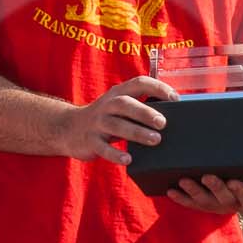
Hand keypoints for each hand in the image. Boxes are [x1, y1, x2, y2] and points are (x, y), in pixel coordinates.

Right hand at [55, 75, 175, 164]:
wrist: (67, 128)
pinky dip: (115, 154)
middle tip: (163, 123)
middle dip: (145, 112)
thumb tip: (173, 113)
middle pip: (125, 104)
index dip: (158, 87)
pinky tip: (128, 159)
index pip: (138, 83)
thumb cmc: (104, 118)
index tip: (175, 98)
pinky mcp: (90, 141)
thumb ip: (139, 106)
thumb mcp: (118, 106)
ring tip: (155, 140)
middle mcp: (107, 105)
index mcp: (117, 93)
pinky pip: (103, 148)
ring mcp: (97, 123)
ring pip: (117, 125)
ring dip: (137, 132)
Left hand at [166, 174, 242, 218]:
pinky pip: (190, 204)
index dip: (242, 192)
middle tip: (206, 176)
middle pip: (224, 198)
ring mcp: (216, 207)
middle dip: (215, 187)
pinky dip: (180, 198)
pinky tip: (171, 191)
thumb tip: (242, 133)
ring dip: (193, 191)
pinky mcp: (202, 207)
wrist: (237, 187)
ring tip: (184, 181)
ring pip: (204, 202)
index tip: (234, 182)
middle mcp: (233, 204)